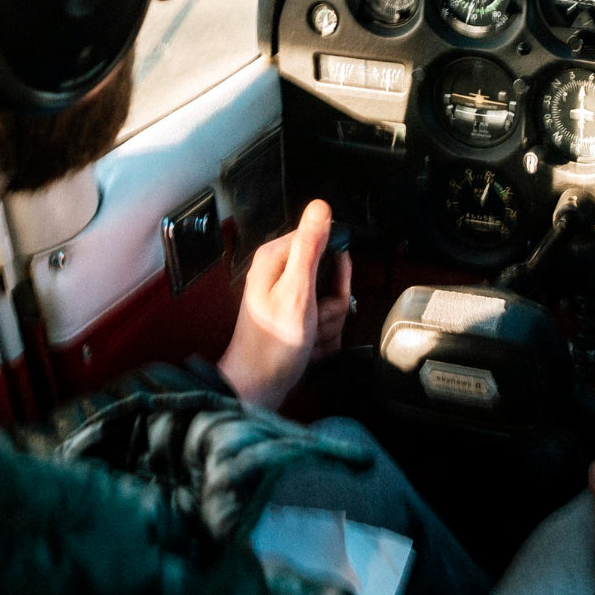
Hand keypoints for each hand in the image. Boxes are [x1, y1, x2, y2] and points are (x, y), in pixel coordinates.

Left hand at [218, 200, 348, 409]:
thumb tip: (320, 207)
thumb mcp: (297, 290)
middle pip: (333, 278)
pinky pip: (327, 325)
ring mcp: (290, 300)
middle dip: (331, 306)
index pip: (327, 246)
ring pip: (333, 305)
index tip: (327, 294)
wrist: (258, 388)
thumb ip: (310, 247)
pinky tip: (307, 349)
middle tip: (313, 321)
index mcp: (277, 259)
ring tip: (308, 339)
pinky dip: (322, 341)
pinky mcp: (297, 321)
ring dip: (327, 327)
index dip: (336, 273)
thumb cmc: (272, 345)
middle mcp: (282, 275)